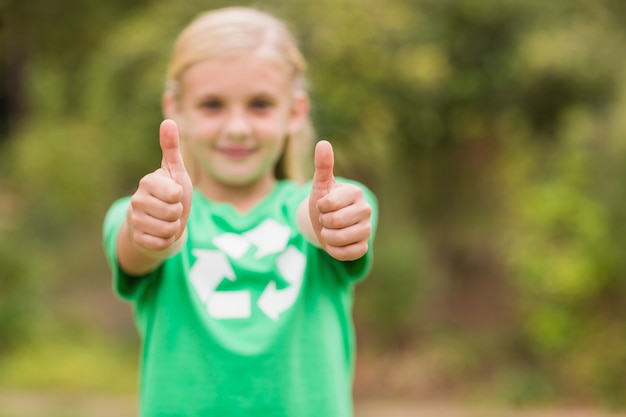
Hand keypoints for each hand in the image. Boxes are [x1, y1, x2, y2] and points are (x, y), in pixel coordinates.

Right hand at [127, 120, 192, 253]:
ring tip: (167, 220)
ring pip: (167, 230)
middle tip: (172, 210)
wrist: (161, 221)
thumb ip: (172, 148)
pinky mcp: (137, 238)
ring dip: (173, 228)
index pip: (174, 194)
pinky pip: (161, 243)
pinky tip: (160, 233)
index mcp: (147, 182)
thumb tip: (169, 121)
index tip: (174, 194)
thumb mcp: (176, 171)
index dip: (180, 197)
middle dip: (178, 214)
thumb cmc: (171, 194)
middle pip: (172, 213)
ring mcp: (135, 220)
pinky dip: (167, 241)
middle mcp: (136, 200)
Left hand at [308, 140, 371, 260]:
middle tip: (325, 219)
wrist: (323, 223)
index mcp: (355, 193)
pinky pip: (348, 253)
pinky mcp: (364, 246)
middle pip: (336, 222)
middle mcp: (365, 209)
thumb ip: (322, 166)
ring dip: (327, 237)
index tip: (322, 205)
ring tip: (329, 230)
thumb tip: (323, 143)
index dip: (320, 207)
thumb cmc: (322, 202)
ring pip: (341, 239)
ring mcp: (366, 229)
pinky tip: (334, 243)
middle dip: (323, 222)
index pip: (331, 204)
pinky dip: (335, 251)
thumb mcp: (320, 185)